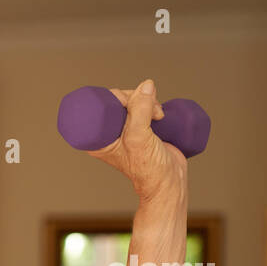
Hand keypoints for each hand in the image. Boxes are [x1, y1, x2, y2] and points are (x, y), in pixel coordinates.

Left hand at [88, 79, 186, 202]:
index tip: (132, 101)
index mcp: (98, 139)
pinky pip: (144, 107)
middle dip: (137, 98)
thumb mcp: (139, 137)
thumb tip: (146, 85)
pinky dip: (153, 105)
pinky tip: (160, 113)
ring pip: (133, 102)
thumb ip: (141, 111)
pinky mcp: (141, 129)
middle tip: (152, 111)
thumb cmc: (148, 167)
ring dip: (148, 101)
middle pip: (118, 100)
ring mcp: (126, 131)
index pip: (100, 105)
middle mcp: (109, 134)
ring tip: (159, 116)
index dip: (117, 96)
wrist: (169, 180)